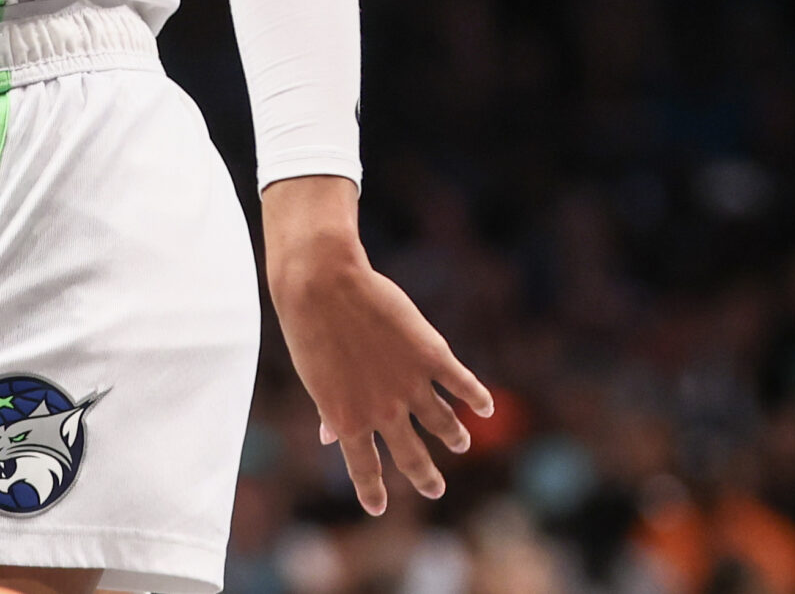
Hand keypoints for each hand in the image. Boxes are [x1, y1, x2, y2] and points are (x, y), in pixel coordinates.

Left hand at [261, 175, 491, 516]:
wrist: (323, 286)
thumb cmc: (309, 328)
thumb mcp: (313, 377)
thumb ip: (326, 410)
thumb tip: (327, 437)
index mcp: (347, 419)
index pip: (362, 466)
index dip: (371, 489)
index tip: (377, 508)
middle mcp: (383, 411)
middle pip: (411, 455)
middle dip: (424, 476)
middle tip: (435, 489)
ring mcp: (410, 384)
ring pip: (443, 422)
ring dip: (454, 436)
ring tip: (461, 442)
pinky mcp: (430, 355)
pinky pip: (461, 384)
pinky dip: (477, 397)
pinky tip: (485, 406)